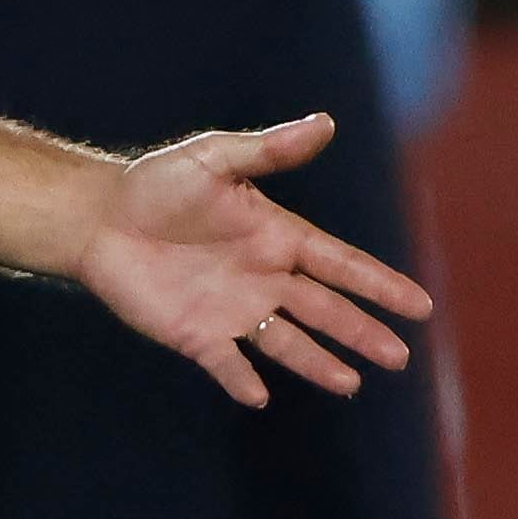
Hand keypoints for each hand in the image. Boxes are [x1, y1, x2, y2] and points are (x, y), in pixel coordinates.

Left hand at [74, 116, 431, 406]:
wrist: (97, 217)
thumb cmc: (155, 184)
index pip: (340, 265)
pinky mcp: (194, 333)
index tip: (420, 305)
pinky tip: (260, 396)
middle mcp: (263, 278)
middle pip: (324, 310)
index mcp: (276, 237)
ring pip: (286, 342)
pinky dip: (241, 379)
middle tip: (401, 356)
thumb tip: (325, 122)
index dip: (379, 284)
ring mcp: (231, 309)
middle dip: (362, 332)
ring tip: (352, 383)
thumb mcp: (214, 159)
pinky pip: (225, 362)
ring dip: (318, 362)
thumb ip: (269, 151)